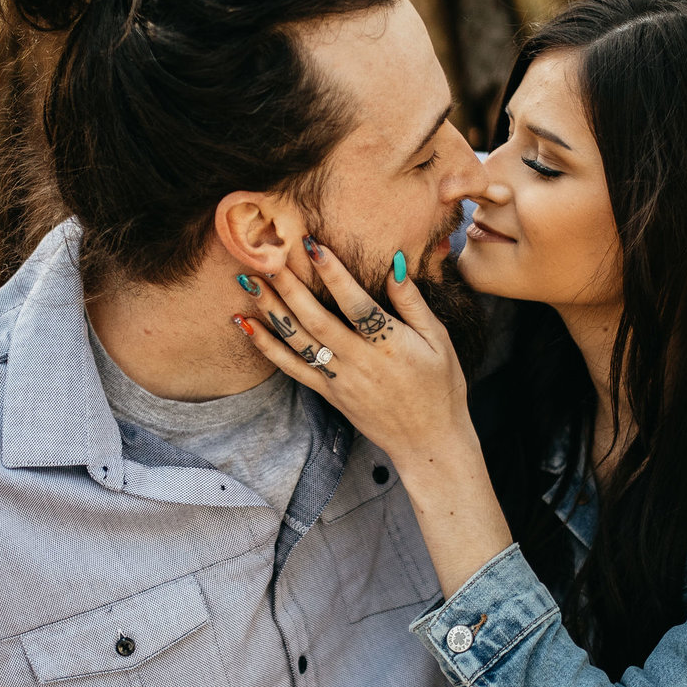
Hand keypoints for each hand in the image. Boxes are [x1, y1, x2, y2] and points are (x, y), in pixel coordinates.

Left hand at [236, 240, 473, 471]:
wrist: (427, 442)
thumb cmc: (440, 386)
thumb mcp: (439, 340)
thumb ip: (413, 303)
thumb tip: (395, 264)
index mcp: (390, 344)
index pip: (356, 304)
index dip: (334, 274)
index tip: (312, 245)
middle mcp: (360, 361)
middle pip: (316, 320)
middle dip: (289, 286)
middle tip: (267, 255)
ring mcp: (340, 380)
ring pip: (298, 341)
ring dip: (271, 310)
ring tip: (248, 280)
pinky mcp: (329, 393)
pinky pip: (291, 368)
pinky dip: (266, 346)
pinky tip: (246, 324)